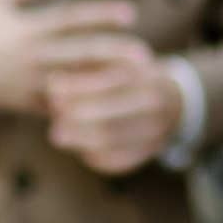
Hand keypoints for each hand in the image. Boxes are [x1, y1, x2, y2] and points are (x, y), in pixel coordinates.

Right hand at [0, 0, 139, 115]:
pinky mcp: (28, 103)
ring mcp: (30, 82)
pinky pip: (60, 107)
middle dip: (113, 53)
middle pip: (79, 53)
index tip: (129, 13)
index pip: (70, 19)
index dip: (100, 14)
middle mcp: (31, 56)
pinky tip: (112, 106)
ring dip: (106, 82)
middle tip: (144, 53)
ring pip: (75, 83)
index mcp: (27, 28)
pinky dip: (85, 107)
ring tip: (136, 80)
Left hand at [41, 32, 184, 174]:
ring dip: (80, 141)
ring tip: (58, 136)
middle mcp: (154, 101)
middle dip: (74, 121)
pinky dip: (99, 158)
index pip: (106, 83)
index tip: (52, 91)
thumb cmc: (128, 76)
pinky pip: (123, 160)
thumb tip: (53, 86)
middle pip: (108, 116)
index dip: (76, 89)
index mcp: (144, 74)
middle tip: (52, 126)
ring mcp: (157, 126)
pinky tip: (83, 152)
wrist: (170, 97)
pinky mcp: (154, 147)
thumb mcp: (114, 62)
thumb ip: (86, 70)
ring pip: (113, 140)